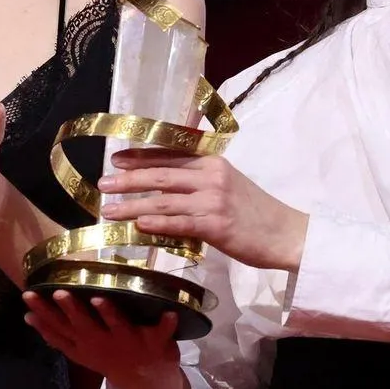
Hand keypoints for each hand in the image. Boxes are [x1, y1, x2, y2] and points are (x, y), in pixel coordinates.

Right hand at [23, 290, 183, 388]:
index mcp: (84, 345)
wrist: (147, 382)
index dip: (43, 314)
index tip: (29, 295)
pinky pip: (162, 332)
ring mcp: (129, 344)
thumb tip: (27, 316)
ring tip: (99, 299)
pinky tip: (171, 313)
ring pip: (117, 327)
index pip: (58, 329)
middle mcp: (103, 344)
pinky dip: (167, 324)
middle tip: (61, 292)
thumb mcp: (79, 350)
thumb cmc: (109, 355)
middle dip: (71, 310)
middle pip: (84, 326)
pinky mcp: (155, 344)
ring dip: (109, 313)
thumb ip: (55, 334)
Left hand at [102, 150, 309, 271]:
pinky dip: (157, 223)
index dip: (141, 156)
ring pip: (164, 200)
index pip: (170, 154)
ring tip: (108, 210)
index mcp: (213, 162)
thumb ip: (200, 179)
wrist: (286, 233)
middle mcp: (211, 176)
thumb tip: (166, 184)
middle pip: (161, 175)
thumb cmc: (256, 212)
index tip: (117, 159)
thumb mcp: (230, 184)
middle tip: (103, 184)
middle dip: (129, 179)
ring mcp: (213, 200)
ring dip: (132, 205)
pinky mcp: (216, 225)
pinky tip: (138, 225)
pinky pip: (180, 223)